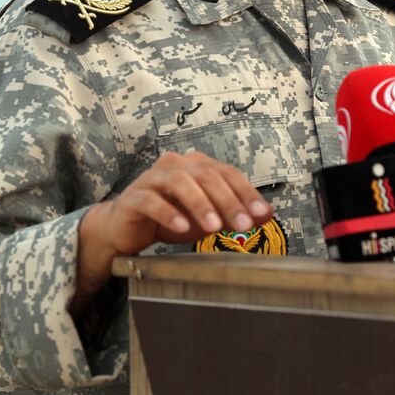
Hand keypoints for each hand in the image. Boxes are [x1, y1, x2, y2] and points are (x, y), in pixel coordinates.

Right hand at [71, 151, 271, 312]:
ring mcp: (153, 178)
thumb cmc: (171, 219)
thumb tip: (268, 213)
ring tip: (213, 227)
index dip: (246, 193)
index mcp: (197, 166)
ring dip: (199, 204)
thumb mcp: (208, 218)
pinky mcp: (134, 197)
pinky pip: (151, 200)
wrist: (126, 229)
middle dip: (228, 200)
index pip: (227, 173)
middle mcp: (176, 165)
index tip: (261, 214)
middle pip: (206, 175)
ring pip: (179, 182)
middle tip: (242, 225)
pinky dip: (168, 212)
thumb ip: (235, 213)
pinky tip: (180, 228)